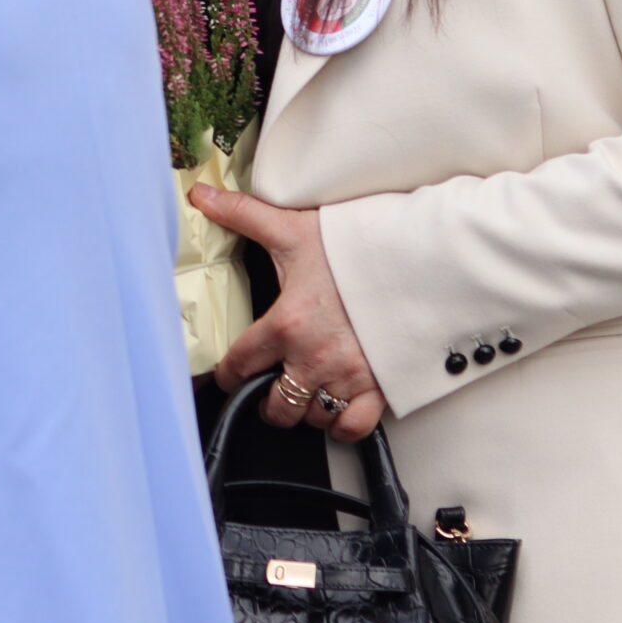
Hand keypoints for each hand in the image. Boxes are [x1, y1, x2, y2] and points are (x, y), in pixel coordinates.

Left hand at [190, 183, 385, 443]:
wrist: (420, 260)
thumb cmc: (355, 246)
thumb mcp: (292, 229)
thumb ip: (243, 214)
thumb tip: (202, 195)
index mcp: (286, 324)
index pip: (240, 365)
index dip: (228, 374)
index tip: (227, 376)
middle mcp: (314, 358)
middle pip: (277, 406)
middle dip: (268, 402)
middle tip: (269, 390)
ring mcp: (349, 377)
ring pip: (312, 417)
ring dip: (305, 410)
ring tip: (303, 394)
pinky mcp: (381, 387)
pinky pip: (353, 427)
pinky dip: (341, 425)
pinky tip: (336, 410)